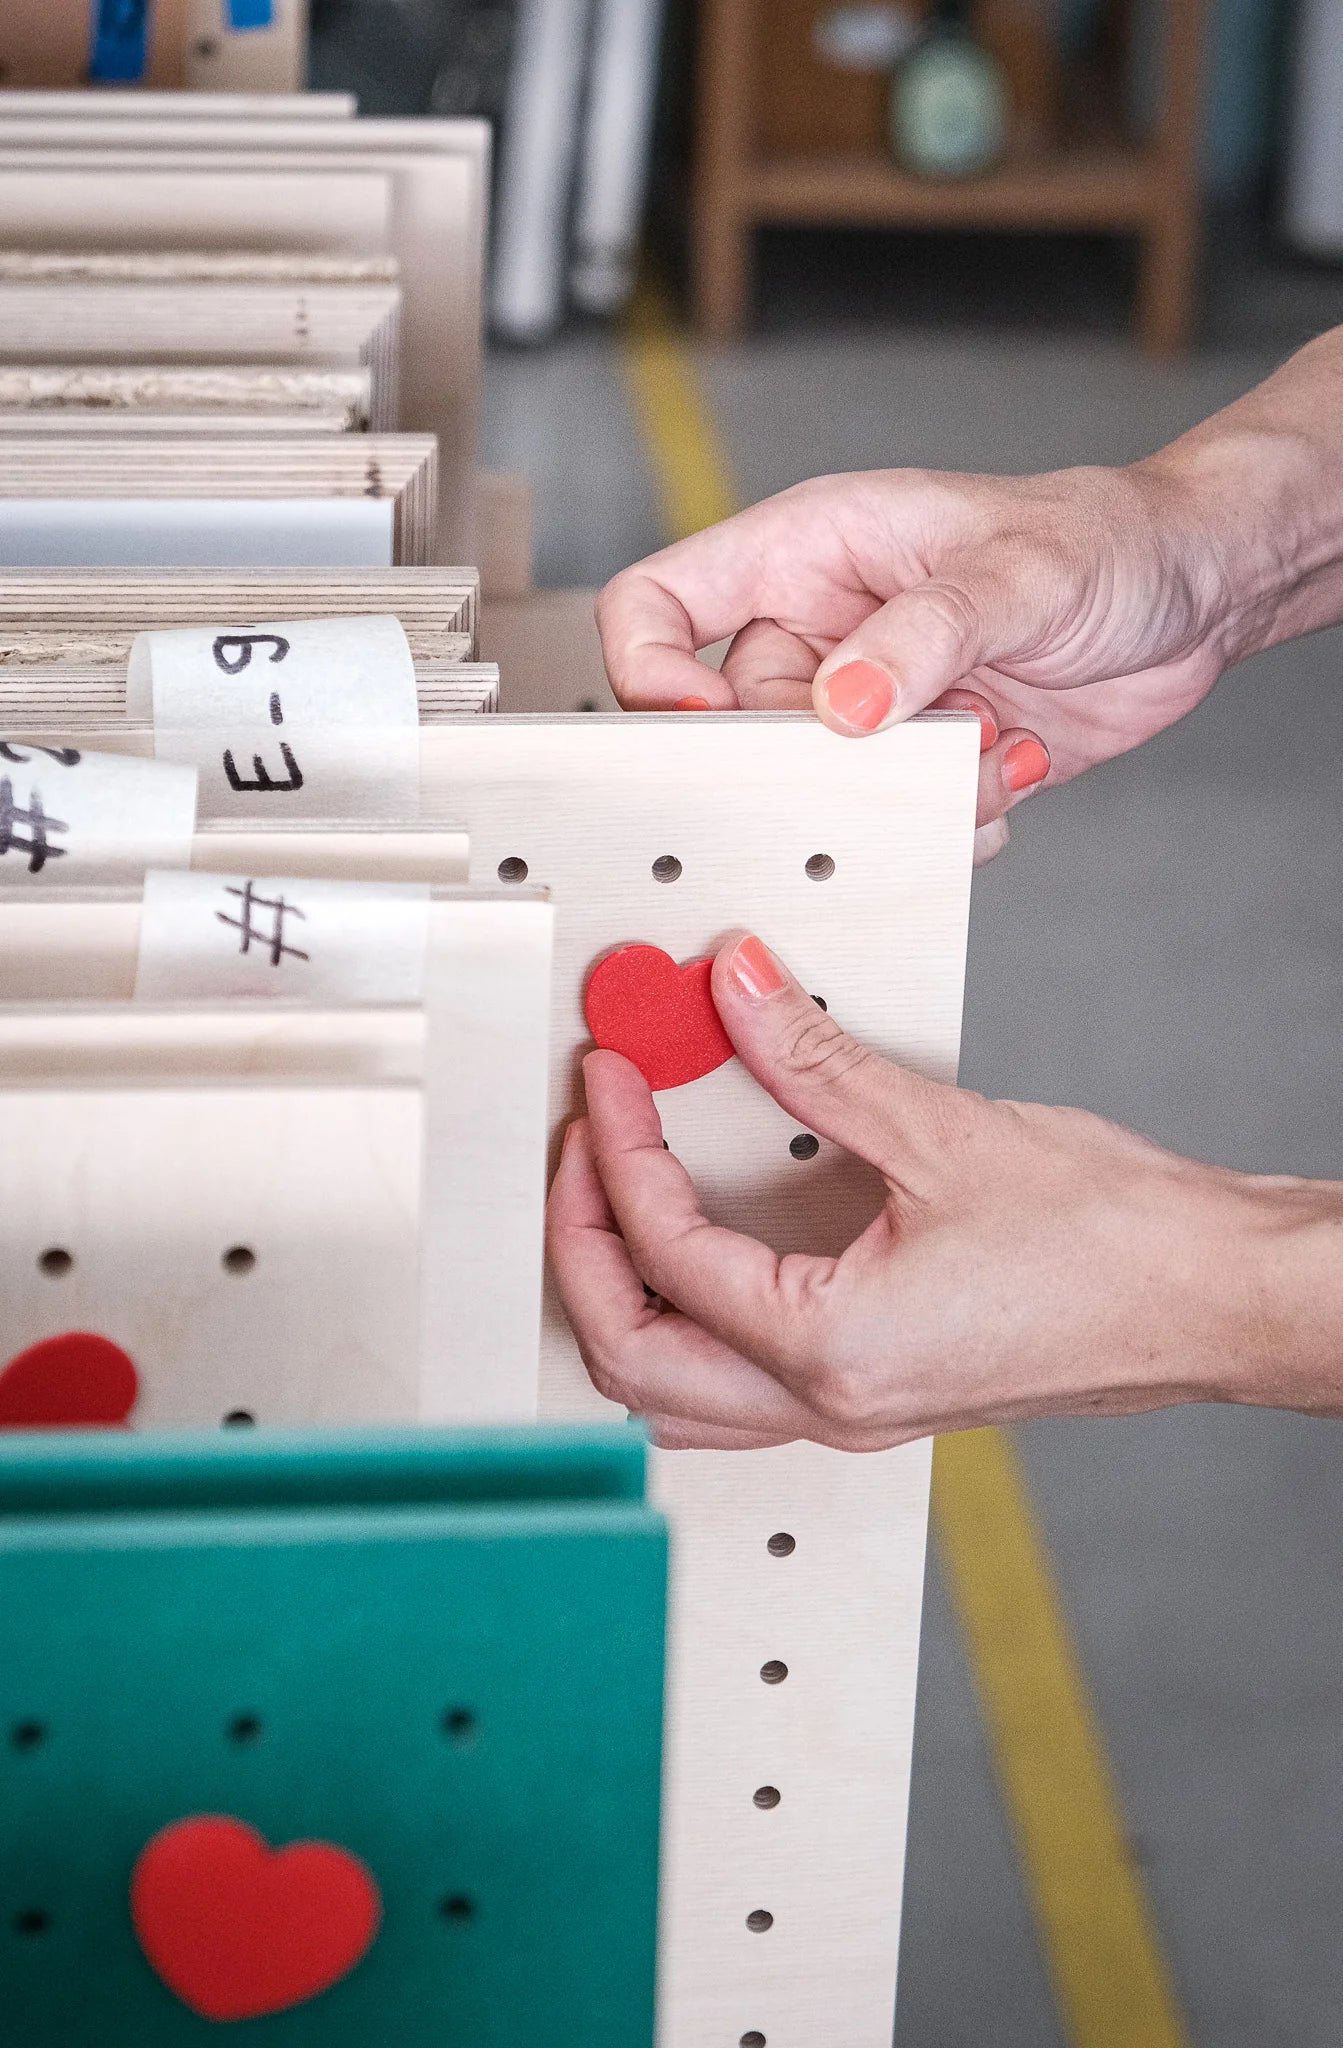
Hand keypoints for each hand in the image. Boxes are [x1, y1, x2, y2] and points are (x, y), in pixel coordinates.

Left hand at [548, 934, 1341, 1447]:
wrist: (1215, 1297)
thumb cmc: (1120, 1247)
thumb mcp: (947, 1133)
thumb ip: (816, 1061)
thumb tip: (736, 991)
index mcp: (835, 1354)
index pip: (667, 1257)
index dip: (619, 1154)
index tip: (612, 1080)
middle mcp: (832, 1406)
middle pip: (633, 1357)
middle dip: (584, 1245)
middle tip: (587, 1144)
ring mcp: (853, 1413)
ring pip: (676, 1394)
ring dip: (625, 1298)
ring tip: (617, 1196)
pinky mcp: (879, 1394)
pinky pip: (737, 1386)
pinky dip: (689, 1316)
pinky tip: (703, 1243)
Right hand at [597, 462, 1234, 861]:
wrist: (1196, 597)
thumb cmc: (1107, 539)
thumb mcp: (1019, 571)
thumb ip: (925, 634)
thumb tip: (842, 704)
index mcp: (806, 554)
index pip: (657, 606)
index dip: (650, 674)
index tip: (705, 726)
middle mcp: (820, 632)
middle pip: (738, 730)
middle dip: (821, 765)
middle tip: (908, 749)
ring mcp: (866, 705)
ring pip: (820, 795)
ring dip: (904, 800)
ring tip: (989, 748)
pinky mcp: (916, 763)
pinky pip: (890, 826)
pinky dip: (950, 825)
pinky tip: (1011, 765)